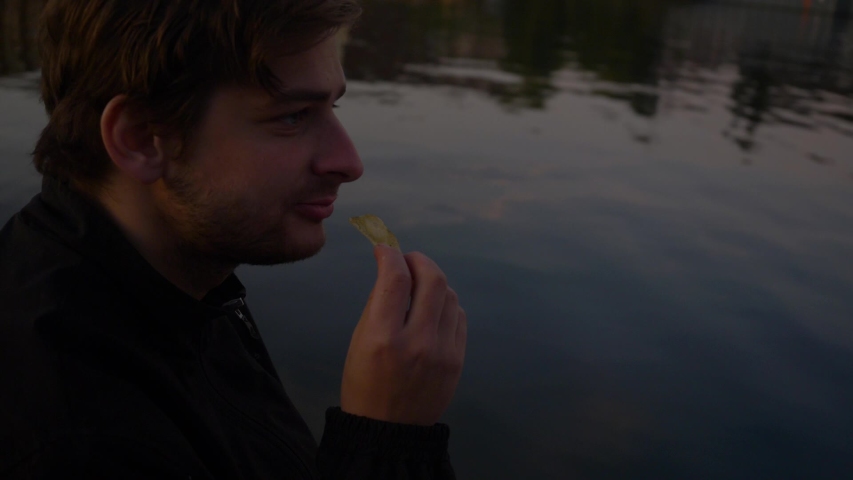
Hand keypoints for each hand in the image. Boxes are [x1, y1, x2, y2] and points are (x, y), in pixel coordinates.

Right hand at [340, 245, 466, 425]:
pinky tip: (431, 308)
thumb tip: (392, 269)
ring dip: (434, 280)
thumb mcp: (359, 341)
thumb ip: (377, 303)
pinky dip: (445, 303)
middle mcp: (416, 342)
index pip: (395, 278)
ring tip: (419, 284)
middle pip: (432, 279)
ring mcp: (442, 352)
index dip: (390, 254)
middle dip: (419, 260)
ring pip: (449, 295)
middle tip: (408, 260)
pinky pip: (458, 316)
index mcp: (382, 338)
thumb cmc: (364, 383)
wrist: (388, 431)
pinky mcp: (457, 360)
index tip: (384, 249)